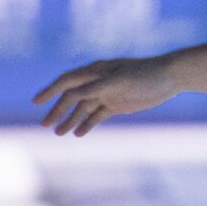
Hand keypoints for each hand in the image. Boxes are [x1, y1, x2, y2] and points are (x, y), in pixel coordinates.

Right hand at [33, 57, 178, 136]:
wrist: (170, 78)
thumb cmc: (145, 74)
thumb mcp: (119, 80)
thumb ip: (95, 87)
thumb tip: (70, 95)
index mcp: (96, 71)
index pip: (66, 81)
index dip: (50, 91)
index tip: (36, 102)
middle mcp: (98, 82)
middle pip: (71, 97)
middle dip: (57, 111)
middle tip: (45, 125)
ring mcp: (107, 94)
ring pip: (83, 109)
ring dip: (70, 120)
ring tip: (59, 133)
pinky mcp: (117, 105)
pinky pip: (97, 116)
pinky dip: (88, 124)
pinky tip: (78, 134)